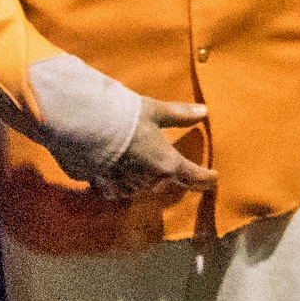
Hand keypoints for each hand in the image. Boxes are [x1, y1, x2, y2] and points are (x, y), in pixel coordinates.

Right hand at [91, 96, 218, 201]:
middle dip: (173, 178)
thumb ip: (180, 114)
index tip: (214, 179)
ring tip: (147, 170)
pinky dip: (122, 184)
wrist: (85, 126)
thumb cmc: (126, 116)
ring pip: (142, 188)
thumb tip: (204, 111)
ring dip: (147, 181)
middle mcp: (148, 180)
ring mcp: (125, 186)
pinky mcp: (104, 186)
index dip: (205, 178)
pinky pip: (118, 189)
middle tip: (178, 171)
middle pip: (166, 183)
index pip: (192, 175)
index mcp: (165, 163)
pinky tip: (117, 174)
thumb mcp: (156, 111)